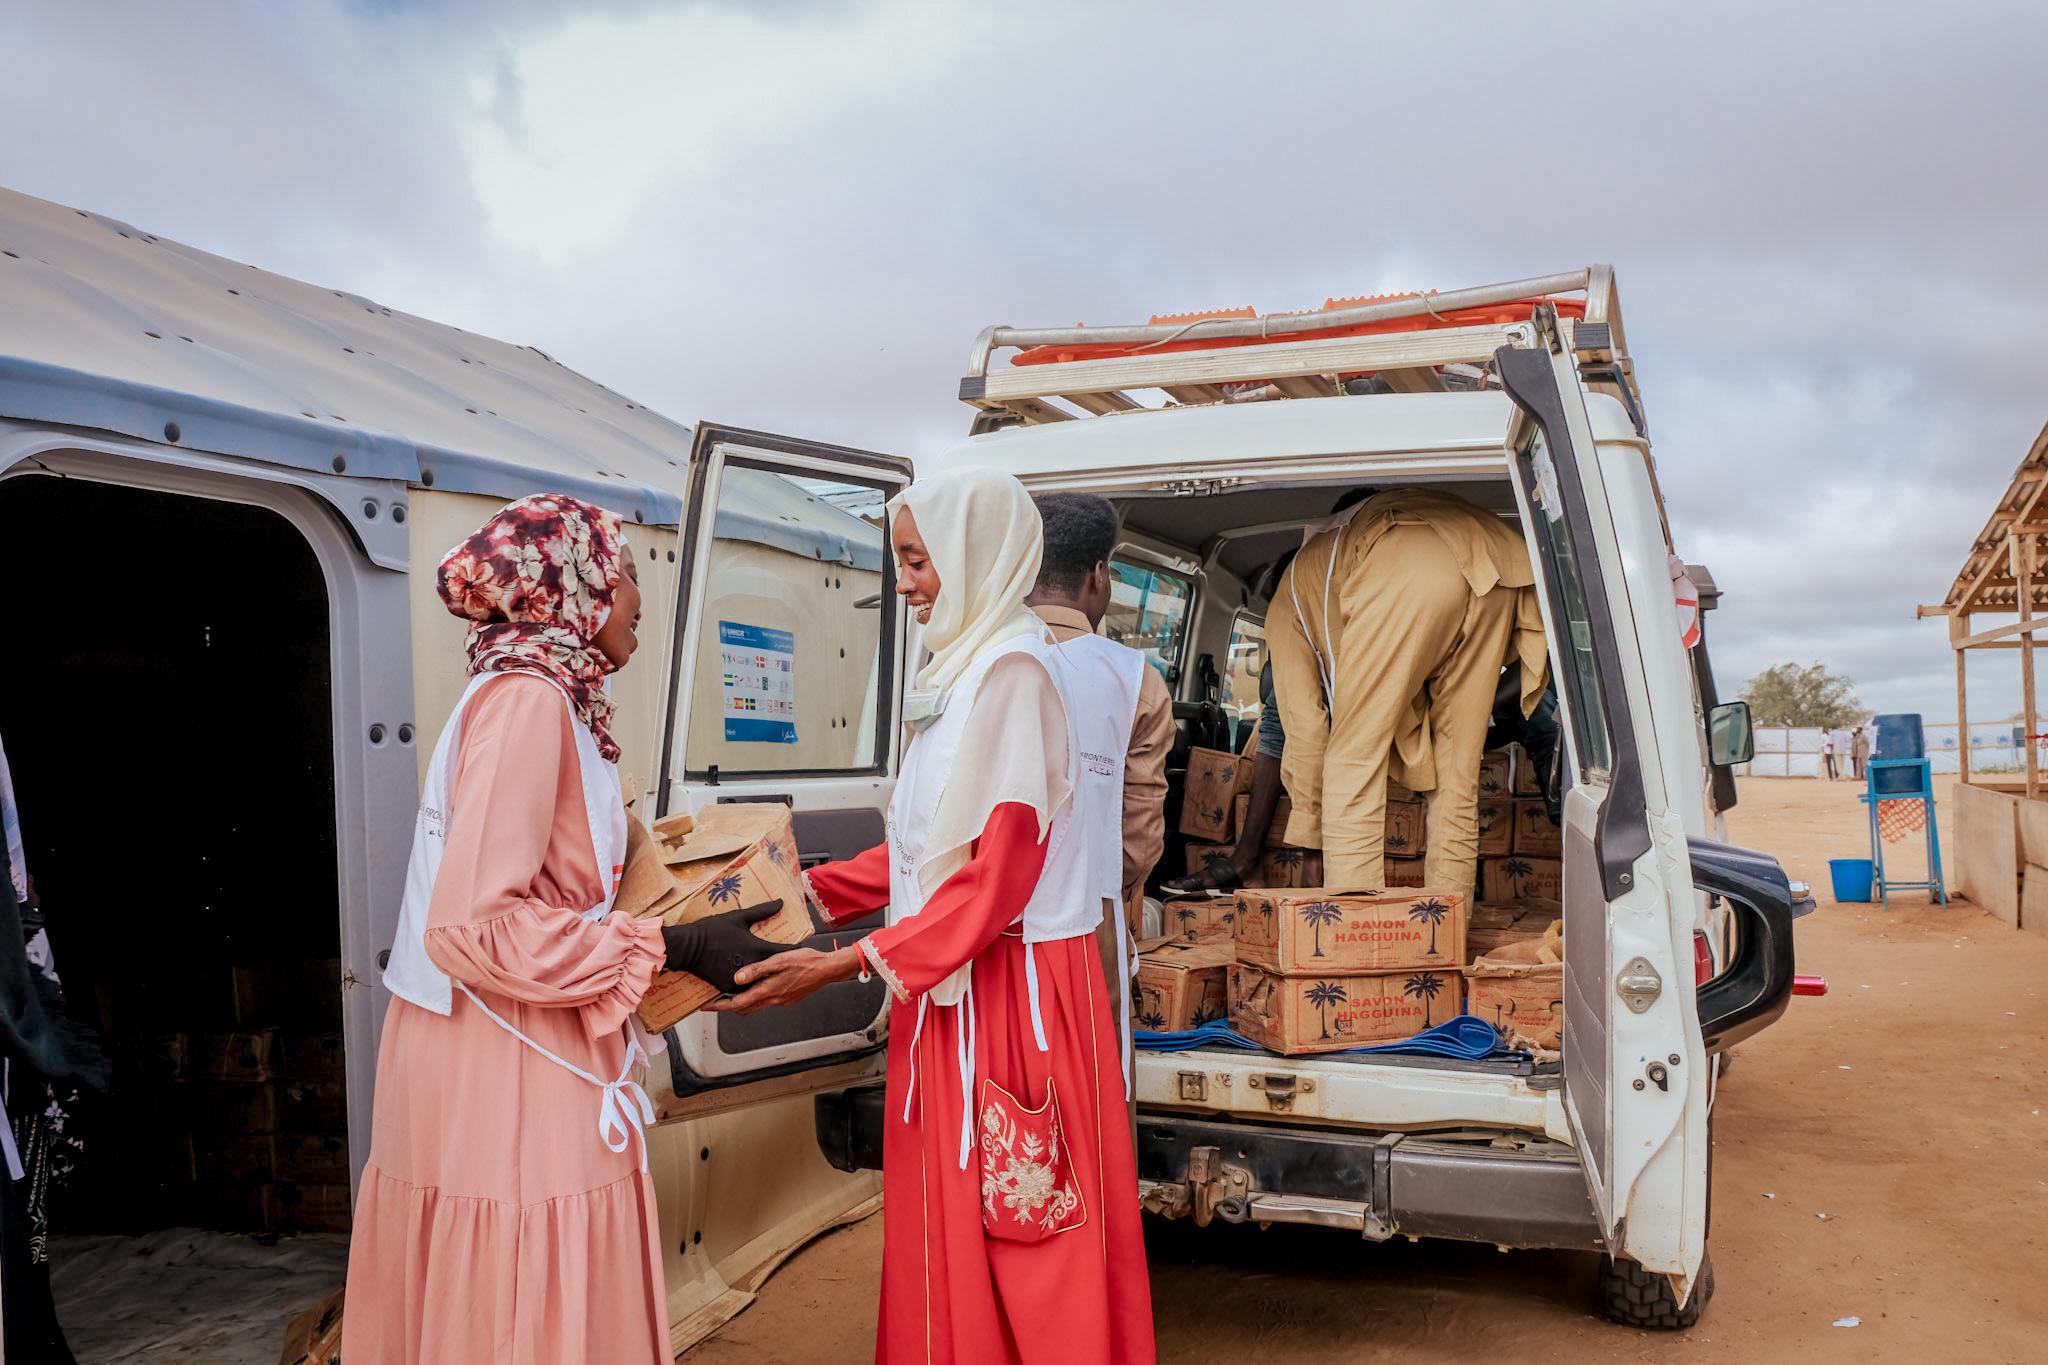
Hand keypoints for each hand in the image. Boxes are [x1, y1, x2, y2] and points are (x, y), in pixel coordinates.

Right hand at [662, 900, 783, 993]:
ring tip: (776, 974)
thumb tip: (780, 903)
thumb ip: (762, 911)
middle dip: (783, 966)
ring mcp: (740, 980)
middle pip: (775, 970)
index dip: (795, 950)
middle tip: (792, 963)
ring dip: (767, 977)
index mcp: (757, 950)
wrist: (686, 947)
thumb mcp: (739, 917)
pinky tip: (754, 980)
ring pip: (760, 981)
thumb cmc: (712, 930)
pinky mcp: (728, 987)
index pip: (784, 952)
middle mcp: (752, 968)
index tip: (803, 948)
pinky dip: (750, 983)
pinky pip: (744, 987)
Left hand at [705, 945, 860, 1014]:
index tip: (706, 1006)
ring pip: (754, 1007)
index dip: (719, 1006)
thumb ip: (757, 970)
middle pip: (743, 1009)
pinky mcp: (787, 999)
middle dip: (727, 1006)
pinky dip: (754, 999)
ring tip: (729, 994)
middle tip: (713, 1001)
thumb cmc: (806, 962)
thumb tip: (737, 979)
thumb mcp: (779, 961)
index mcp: (768, 991)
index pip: (737, 1004)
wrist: (827, 969)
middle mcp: (773, 1000)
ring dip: (740, 1003)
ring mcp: (780, 1001)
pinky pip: (765, 1002)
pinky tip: (754, 987)